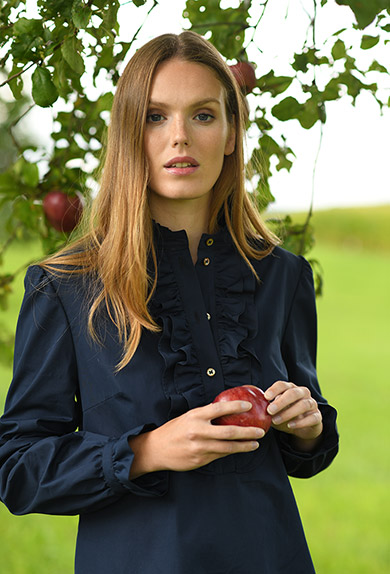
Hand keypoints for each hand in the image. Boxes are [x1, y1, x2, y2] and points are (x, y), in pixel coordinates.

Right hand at [129, 401, 264, 477]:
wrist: (156, 450)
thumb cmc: (174, 430)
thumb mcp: (188, 417)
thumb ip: (205, 415)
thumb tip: (225, 409)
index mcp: (195, 416)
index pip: (219, 409)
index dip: (236, 407)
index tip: (249, 406)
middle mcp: (198, 431)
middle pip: (229, 431)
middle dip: (248, 432)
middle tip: (260, 431)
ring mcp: (200, 447)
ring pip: (227, 447)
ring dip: (244, 446)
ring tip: (255, 443)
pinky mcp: (200, 460)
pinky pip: (220, 455)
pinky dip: (231, 452)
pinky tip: (240, 450)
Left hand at [264, 381, 322, 445]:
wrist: (302, 428)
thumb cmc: (286, 415)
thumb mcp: (276, 411)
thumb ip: (270, 408)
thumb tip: (258, 408)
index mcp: (291, 388)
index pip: (283, 385)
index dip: (274, 389)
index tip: (266, 397)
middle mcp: (303, 393)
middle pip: (293, 393)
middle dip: (281, 401)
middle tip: (270, 410)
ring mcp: (312, 404)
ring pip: (304, 404)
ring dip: (288, 413)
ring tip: (276, 420)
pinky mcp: (317, 416)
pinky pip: (312, 418)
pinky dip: (301, 422)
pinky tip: (290, 425)